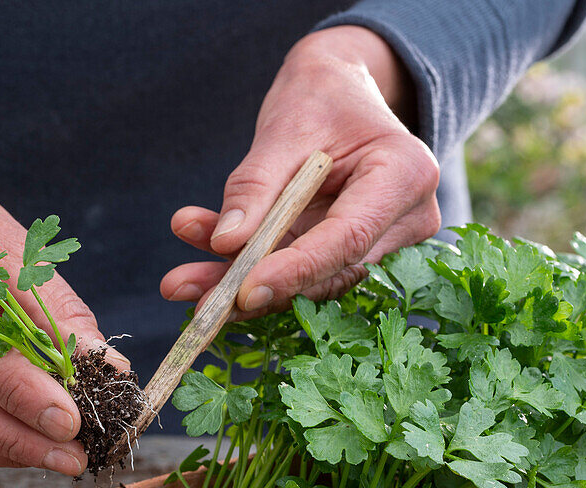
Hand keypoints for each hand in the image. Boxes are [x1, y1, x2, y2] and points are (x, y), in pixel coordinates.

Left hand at [160, 26, 440, 318]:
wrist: (338, 91)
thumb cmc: (320, 98)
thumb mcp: (283, 129)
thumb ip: (255, 186)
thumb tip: (224, 243)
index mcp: (405, 175)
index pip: (349, 237)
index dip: (297, 269)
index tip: (245, 289)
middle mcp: (405, 219)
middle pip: (329, 270)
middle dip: (257, 285)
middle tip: (195, 297)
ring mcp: (384, 242)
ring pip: (308, 280)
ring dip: (242, 282)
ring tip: (180, 282)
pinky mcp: (349, 255)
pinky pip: (298, 271)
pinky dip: (248, 269)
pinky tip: (198, 266)